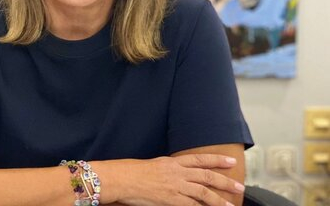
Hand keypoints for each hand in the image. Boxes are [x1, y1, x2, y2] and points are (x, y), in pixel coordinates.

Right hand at [105, 154, 243, 205]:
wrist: (122, 178)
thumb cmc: (132, 172)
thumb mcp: (154, 165)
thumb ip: (169, 170)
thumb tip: (179, 175)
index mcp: (172, 162)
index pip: (200, 159)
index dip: (216, 160)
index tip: (231, 161)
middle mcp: (177, 172)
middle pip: (206, 176)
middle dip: (225, 181)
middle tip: (239, 187)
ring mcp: (175, 186)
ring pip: (203, 193)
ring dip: (219, 200)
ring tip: (231, 205)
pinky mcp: (170, 200)